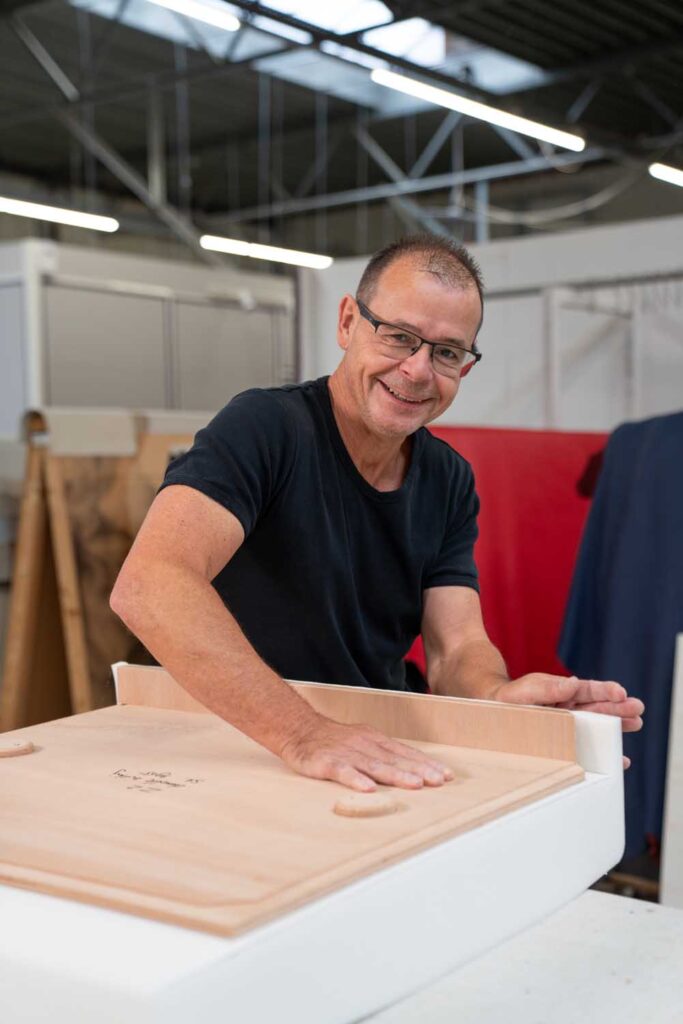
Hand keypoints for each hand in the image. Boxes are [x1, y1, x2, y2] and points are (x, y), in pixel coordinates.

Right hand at [279, 717, 453, 791]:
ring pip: (374, 765)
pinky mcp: (326, 762)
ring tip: (415, 785)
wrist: (299, 729)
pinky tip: (368, 788)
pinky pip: (342, 771)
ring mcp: (345, 752)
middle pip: (395, 759)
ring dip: (396, 775)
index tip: (446, 775)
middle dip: (419, 770)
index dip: (426, 764)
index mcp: (374, 740)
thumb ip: (384, 755)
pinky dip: (356, 779)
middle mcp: (363, 744)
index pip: (405, 753)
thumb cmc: (335, 740)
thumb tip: (413, 770)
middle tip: (439, 781)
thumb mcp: (363, 742)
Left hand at [490, 673, 643, 768]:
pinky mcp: (564, 744)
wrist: (491, 715)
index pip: (588, 690)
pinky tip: (620, 760)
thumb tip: (575, 683)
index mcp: (564, 692)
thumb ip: (550, 687)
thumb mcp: (528, 689)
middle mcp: (570, 708)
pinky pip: (587, 748)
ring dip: (617, 726)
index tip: (620, 691)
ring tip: (636, 724)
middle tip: (638, 709)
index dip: (605, 691)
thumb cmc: (510, 698)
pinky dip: (604, 754)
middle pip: (598, 708)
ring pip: (597, 726)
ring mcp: (568, 726)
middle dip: (619, 708)